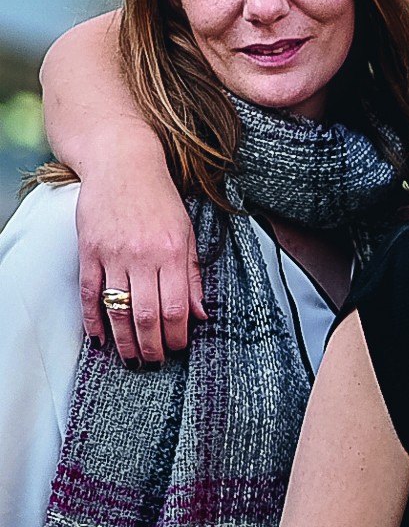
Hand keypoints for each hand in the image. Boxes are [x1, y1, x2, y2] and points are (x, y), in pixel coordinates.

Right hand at [73, 167, 202, 364]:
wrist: (123, 165)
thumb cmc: (160, 199)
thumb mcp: (187, 234)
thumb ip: (193, 275)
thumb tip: (200, 314)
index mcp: (173, 252)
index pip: (176, 307)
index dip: (177, 335)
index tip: (178, 348)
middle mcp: (143, 256)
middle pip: (146, 314)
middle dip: (152, 344)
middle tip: (154, 361)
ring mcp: (112, 254)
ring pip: (117, 308)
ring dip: (124, 340)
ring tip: (131, 358)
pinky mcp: (89, 251)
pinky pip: (89, 293)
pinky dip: (93, 319)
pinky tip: (99, 337)